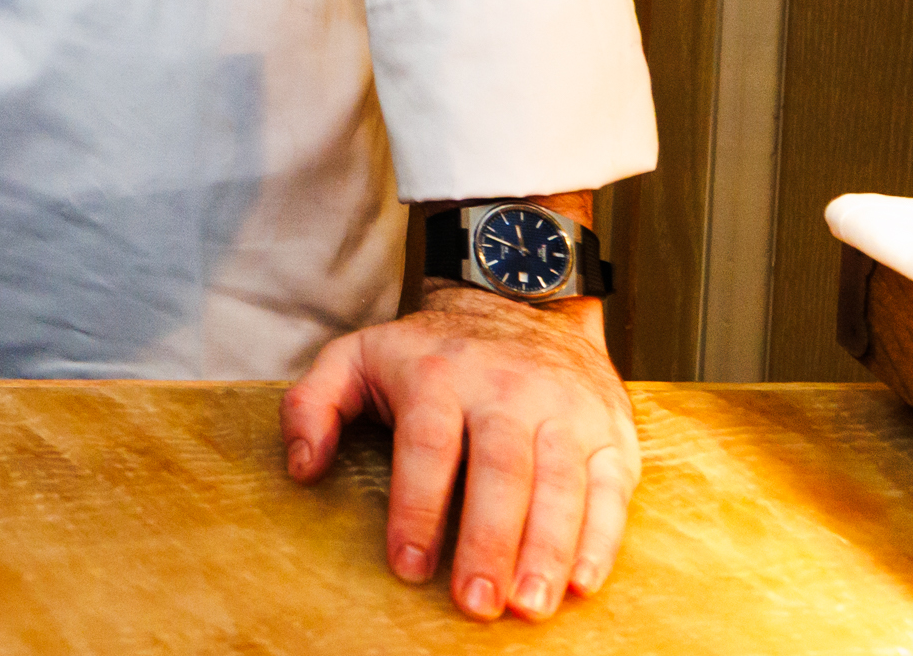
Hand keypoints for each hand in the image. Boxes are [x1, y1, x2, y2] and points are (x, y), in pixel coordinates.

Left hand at [280, 287, 637, 622]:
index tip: (407, 565)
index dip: (417, 509)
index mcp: (439, 376)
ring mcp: (564, 411)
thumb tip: (302, 467)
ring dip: (546, 551)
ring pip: (558, 485)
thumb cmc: (433, 351)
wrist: (525, 306)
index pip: (428, 447)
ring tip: (529, 605)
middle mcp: (507, 390)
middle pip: (500, 471)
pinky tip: (581, 582)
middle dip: (488, 542)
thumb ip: (313, 404)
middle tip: (476, 603)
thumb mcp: (358, 355)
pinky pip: (609, 489)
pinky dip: (600, 539)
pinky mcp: (609, 433)